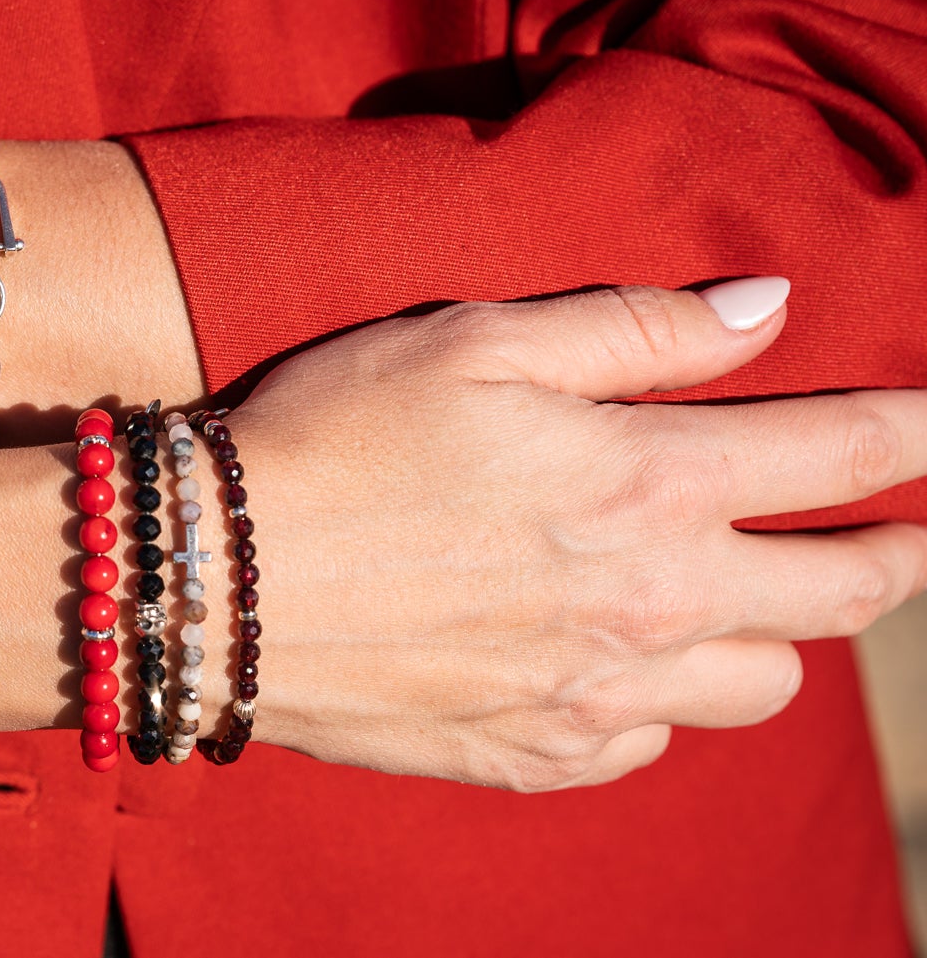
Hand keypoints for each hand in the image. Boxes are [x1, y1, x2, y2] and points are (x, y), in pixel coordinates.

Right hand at [231, 279, 926, 788]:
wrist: (210, 582)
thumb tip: (771, 308)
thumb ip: (638, 330)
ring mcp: (596, 698)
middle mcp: (650, 605)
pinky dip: (657, 703)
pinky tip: (604, 656)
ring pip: (763, 686)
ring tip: (727, 592)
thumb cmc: (334, 437)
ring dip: (771, 634)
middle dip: (897, 555)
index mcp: (648, 485)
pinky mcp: (533, 756)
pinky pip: (652, 744)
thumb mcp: (476, 343)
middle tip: (901, 532)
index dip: (920, 434)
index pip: (843, 455)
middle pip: (845, 594)